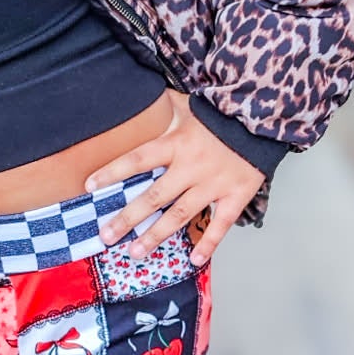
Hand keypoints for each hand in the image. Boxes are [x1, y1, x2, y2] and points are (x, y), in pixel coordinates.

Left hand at [84, 93, 263, 266]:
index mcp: (177, 143)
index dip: (112, 172)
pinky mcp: (236, 195)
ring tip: (136, 252)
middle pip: (154, 196)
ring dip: (156, 236)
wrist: (264, 118)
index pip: (137, 159)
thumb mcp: (189, 106)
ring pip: (180, 215)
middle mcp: (192, 167)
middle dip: (127, 218)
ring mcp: (214, 184)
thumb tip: (140, 94)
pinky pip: (220, 225)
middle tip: (106, 236)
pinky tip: (194, 260)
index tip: (89, 186)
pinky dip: (208, 244)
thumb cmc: (223, 112)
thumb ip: (165, 107)